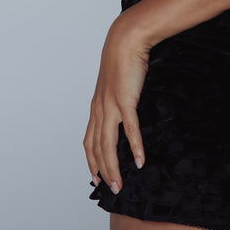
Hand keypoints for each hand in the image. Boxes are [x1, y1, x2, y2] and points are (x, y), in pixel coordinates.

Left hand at [83, 12, 149, 193]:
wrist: (125, 40)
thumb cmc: (123, 60)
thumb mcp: (116, 84)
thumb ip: (118, 99)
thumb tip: (124, 111)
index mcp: (96, 107)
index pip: (89, 142)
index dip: (91, 162)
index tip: (96, 178)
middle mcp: (100, 109)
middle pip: (97, 148)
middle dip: (102, 171)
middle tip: (112, 188)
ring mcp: (111, 105)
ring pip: (108, 144)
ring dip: (114, 166)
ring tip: (121, 183)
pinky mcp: (125, 99)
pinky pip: (130, 128)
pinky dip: (134, 146)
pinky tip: (140, 160)